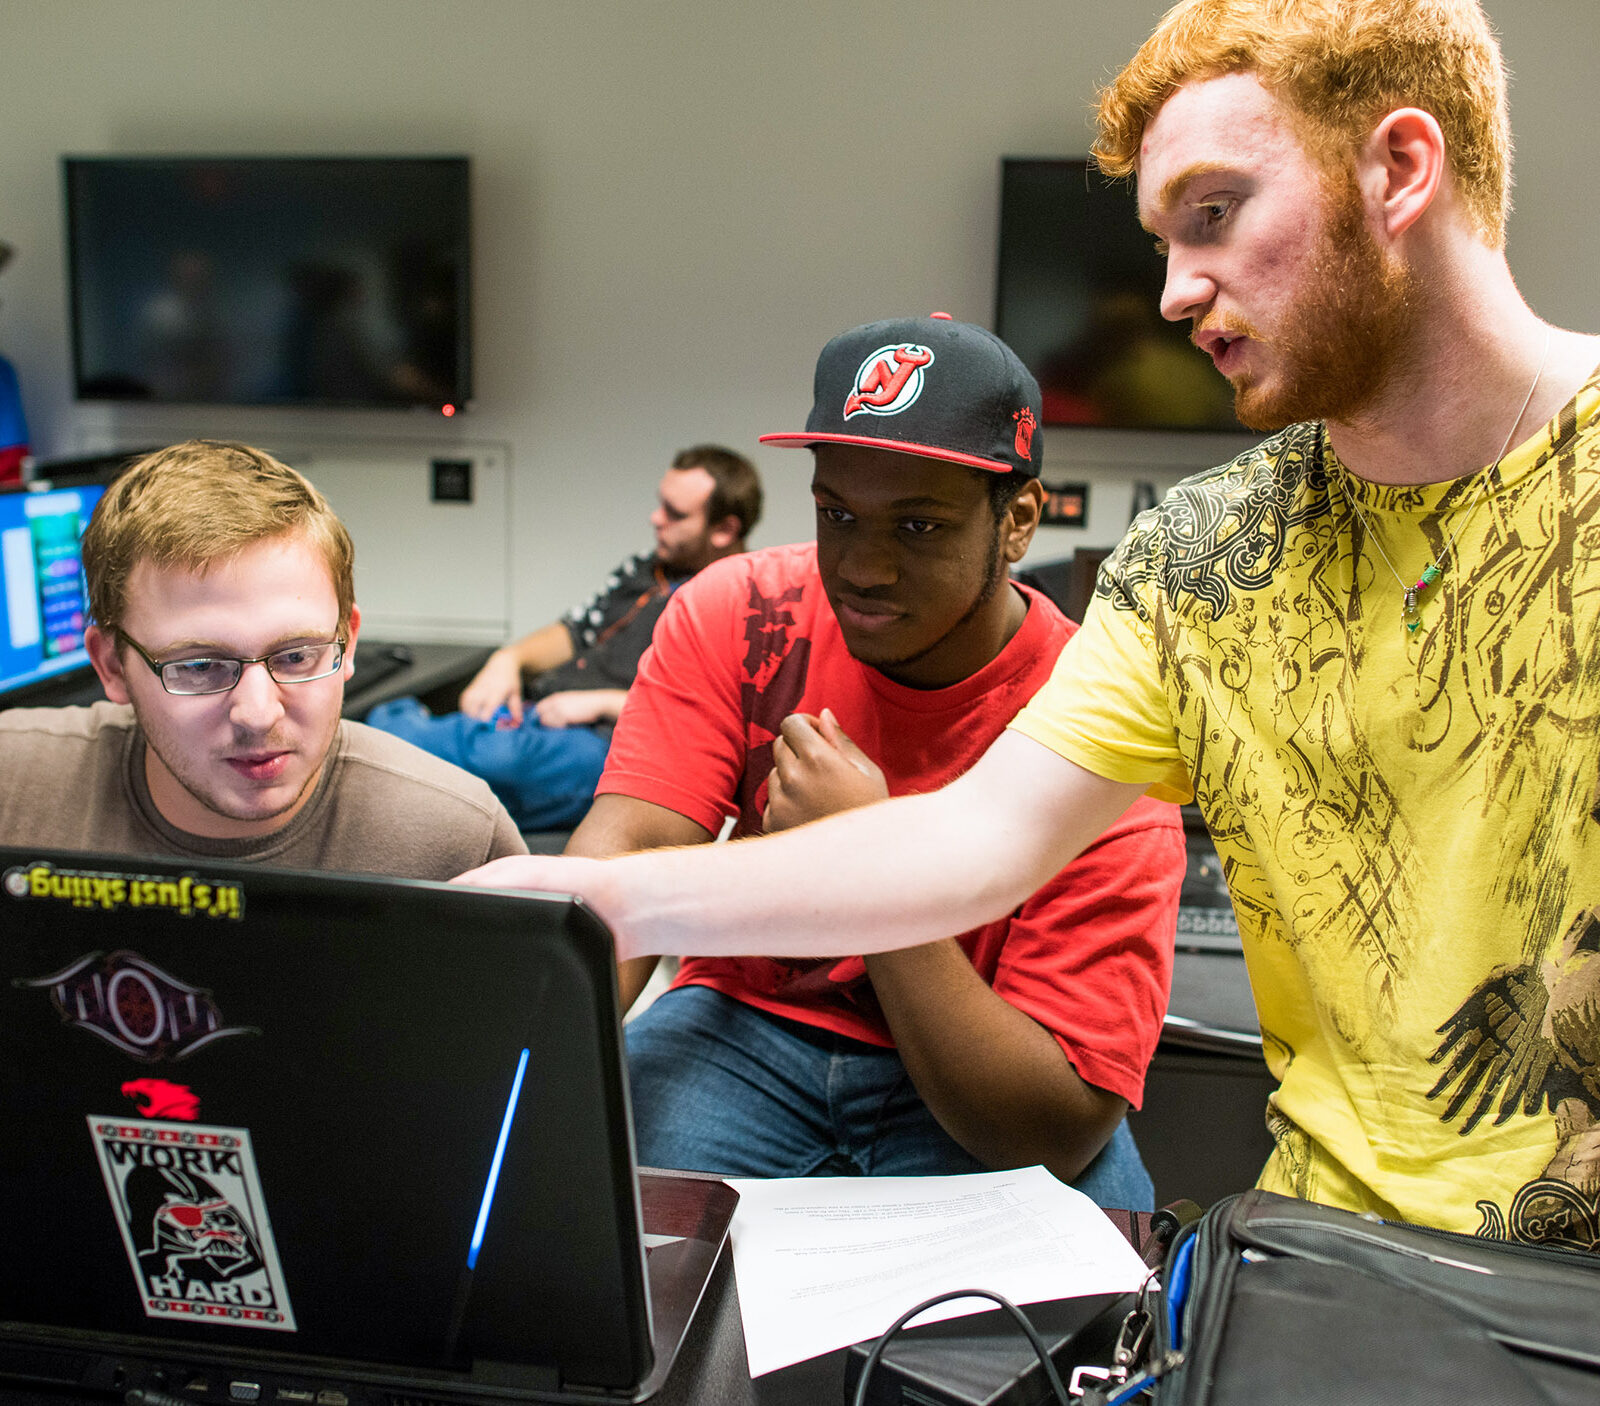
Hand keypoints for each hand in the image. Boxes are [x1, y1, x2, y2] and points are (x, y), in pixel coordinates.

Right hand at [459, 648, 524, 722]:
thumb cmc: (510, 680)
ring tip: (476, 720)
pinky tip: (470, 712)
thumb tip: (517, 722)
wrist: (502, 663)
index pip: (489, 705)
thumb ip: (516, 708)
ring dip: (469, 713)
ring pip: (467, 703)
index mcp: (498, 691)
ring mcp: (477, 687)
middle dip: (476, 718)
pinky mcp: (471, 687)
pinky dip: (465, 707)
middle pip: (475, 706)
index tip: (488, 725)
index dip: (486, 717)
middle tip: (482, 725)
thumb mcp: (516, 693)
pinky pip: (464, 699)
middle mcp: (485, 688)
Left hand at [534, 688, 626, 728]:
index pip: (539, 707)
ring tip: (559, 729)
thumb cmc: (586, 704)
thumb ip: (560, 706)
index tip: (543, 723)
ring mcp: (559, 708)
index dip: (539, 716)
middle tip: (549, 729)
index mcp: (556, 697)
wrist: (598, 703)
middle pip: (540, 715)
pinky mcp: (564, 715)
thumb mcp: (570, 701)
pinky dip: (557, 728)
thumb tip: (551, 717)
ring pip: (545, 721)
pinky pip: (554, 725)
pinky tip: (565, 728)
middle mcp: (555, 701)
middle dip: (543, 722)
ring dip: (550, 726)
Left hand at [763, 708, 887, 831]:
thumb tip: (824, 715)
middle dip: (798, 749)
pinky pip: (772, 800)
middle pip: (780, 745)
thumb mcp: (867, 773)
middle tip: (822, 768)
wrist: (863, 864)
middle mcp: (793, 777)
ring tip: (819, 797)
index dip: (804, 725)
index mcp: (819, 758)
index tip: (816, 735)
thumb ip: (841, 741)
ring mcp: (780, 801)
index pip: (791, 723)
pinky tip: (810, 815)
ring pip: (775, 773)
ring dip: (791, 776)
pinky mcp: (772, 823)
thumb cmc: (871, 814)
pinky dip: (786, 803)